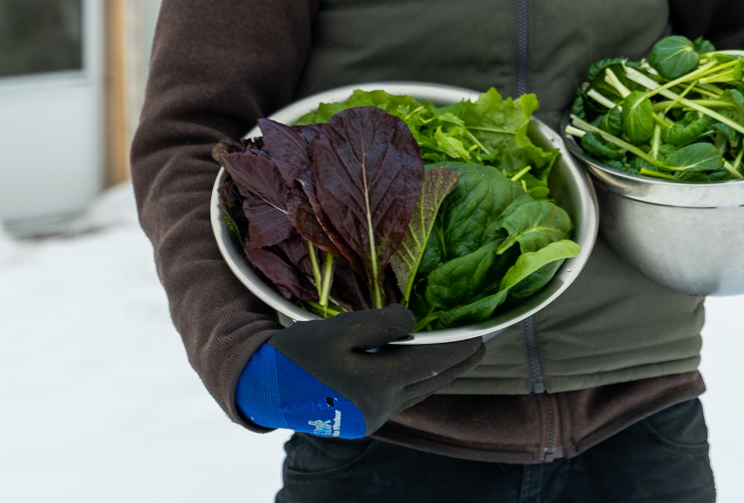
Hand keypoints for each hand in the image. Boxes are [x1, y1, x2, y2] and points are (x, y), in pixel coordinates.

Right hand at [269, 304, 484, 432]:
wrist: (263, 389)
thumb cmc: (297, 353)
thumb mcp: (337, 330)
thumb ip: (379, 324)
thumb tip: (414, 323)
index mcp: (375, 384)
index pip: (430, 363)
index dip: (456, 348)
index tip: (479, 334)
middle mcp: (380, 407)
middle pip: (430, 382)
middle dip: (457, 364)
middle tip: (480, 346)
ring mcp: (372, 418)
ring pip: (417, 393)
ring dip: (440, 375)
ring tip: (459, 359)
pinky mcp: (363, 421)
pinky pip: (401, 400)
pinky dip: (418, 384)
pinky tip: (422, 373)